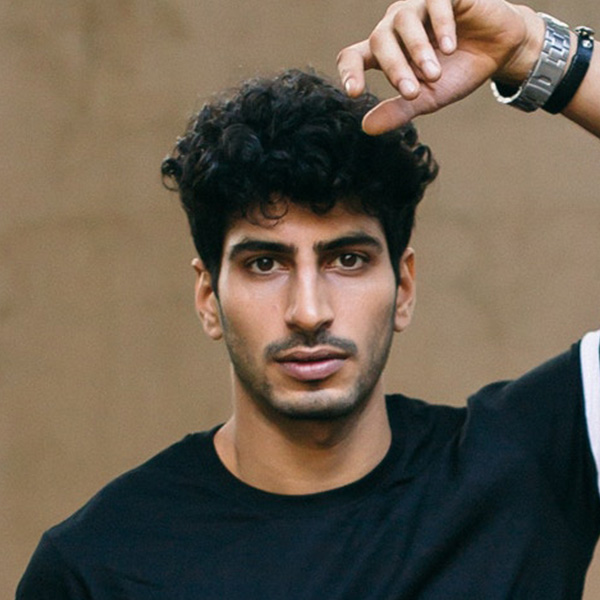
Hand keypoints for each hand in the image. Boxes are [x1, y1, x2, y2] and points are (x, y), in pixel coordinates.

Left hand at [337, 0, 543, 133]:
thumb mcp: (427, 99)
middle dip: (394, 68)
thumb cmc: (455, 74)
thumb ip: (398, 110)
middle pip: (380, 41)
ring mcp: (418, 6)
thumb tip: (366, 127)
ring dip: (417, 50)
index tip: (355, 93)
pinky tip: (450, 47)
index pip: (354, 56)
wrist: (497, 52)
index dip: (349, 72)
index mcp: (385, 52)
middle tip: (412, 92)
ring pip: (403, 20)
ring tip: (434, 74)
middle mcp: (396, 26)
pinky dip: (440, 25)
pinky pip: (435, 1)